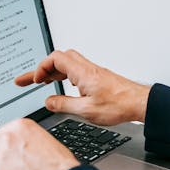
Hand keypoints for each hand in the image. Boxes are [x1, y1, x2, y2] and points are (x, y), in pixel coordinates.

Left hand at [0, 118, 79, 169]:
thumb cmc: (58, 163)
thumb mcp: (44, 138)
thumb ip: (26, 139)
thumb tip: (18, 145)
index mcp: (19, 127)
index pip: (0, 135)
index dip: (6, 147)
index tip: (10, 154)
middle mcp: (7, 139)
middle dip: (2, 160)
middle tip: (16, 168)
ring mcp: (0, 158)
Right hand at [15, 49, 150, 125]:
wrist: (139, 103)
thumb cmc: (119, 104)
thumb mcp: (86, 110)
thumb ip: (64, 105)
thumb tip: (49, 102)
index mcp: (82, 73)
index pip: (55, 59)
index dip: (41, 68)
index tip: (35, 81)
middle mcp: (87, 69)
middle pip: (60, 58)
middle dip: (42, 68)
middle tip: (30, 79)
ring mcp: (93, 72)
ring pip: (68, 64)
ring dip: (53, 72)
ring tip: (42, 82)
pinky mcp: (98, 78)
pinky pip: (76, 71)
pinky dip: (65, 76)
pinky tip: (63, 88)